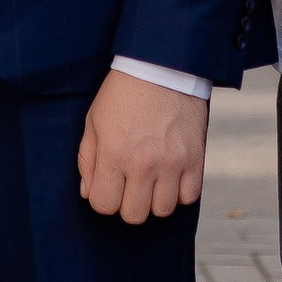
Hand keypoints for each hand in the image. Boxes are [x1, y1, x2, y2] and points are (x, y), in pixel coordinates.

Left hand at [77, 70, 206, 222]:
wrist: (161, 66)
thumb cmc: (123, 92)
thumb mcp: (93, 120)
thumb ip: (87, 159)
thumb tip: (88, 192)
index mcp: (114, 153)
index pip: (103, 205)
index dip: (102, 199)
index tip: (106, 186)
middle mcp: (143, 163)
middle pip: (134, 215)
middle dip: (127, 204)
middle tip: (128, 184)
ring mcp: (172, 162)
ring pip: (163, 210)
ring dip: (154, 200)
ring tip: (151, 180)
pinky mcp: (194, 157)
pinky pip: (189, 196)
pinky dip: (180, 192)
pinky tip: (171, 176)